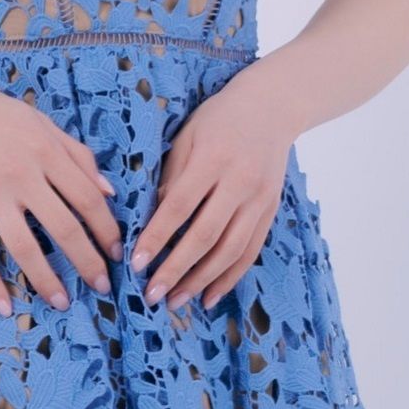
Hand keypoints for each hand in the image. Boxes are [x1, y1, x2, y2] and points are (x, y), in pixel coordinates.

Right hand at [0, 87, 121, 315]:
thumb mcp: (42, 123)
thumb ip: (77, 154)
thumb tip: (108, 191)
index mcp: (46, 153)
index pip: (87, 199)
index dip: (106, 229)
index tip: (116, 252)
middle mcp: (22, 176)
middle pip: (63, 228)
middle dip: (87, 262)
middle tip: (102, 286)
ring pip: (24, 247)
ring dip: (46, 280)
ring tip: (62, 303)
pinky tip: (5, 306)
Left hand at [130, 74, 292, 310]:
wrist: (272, 107)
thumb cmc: (219, 119)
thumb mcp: (187, 136)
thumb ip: (172, 177)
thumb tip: (153, 220)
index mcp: (213, 158)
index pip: (179, 206)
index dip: (157, 237)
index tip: (135, 262)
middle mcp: (240, 182)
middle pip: (206, 235)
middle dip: (176, 269)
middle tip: (152, 294)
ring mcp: (260, 199)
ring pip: (230, 250)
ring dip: (201, 280)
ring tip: (176, 301)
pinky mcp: (271, 211)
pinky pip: (250, 251)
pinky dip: (229, 277)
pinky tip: (208, 295)